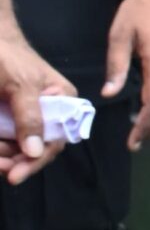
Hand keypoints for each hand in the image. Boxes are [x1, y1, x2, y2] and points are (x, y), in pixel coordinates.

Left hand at [0, 21, 74, 185]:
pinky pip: (5, 139)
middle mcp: (48, 113)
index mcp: (63, 100)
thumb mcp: (21, 84)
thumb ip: (30, 116)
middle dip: (15, 160)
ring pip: (17, 148)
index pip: (56, 139)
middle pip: (36, 148)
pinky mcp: (8, 119)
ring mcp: (26, 117)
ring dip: (3, 155)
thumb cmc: (8, 56)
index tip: (15, 173)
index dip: (37, 159)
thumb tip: (36, 151)